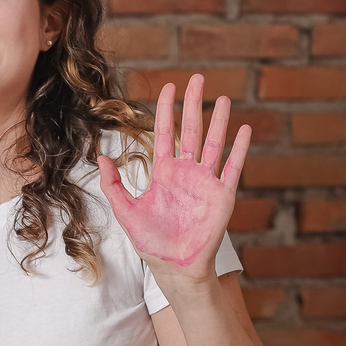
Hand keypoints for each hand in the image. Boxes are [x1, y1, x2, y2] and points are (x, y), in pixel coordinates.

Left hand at [98, 73, 249, 294]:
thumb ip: (113, 185)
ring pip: (214, 144)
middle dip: (194, 104)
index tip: (168, 87)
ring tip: (223, 98)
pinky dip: (240, 149)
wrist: (174, 267)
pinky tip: (244, 129)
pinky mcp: (222, 196)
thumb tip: (101, 156)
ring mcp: (206, 182)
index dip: (166, 110)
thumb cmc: (151, 242)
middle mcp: (186, 172)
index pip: (164, 133)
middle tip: (197, 78)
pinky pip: (233, 168)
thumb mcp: (126, 211)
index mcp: (164, 173)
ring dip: (219, 121)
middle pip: (191, 130)